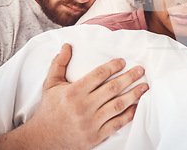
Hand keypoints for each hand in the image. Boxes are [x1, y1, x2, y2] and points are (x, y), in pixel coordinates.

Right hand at [0, 44, 148, 148]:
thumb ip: (59, 64)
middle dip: (129, 77)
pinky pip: (117, 124)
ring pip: (118, 105)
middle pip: (112, 88)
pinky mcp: (96, 136)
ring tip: (144, 86)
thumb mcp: (50, 84)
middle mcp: (83, 107)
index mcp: (73, 92)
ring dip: (134, 94)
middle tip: (141, 70)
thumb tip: (67, 45)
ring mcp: (91, 122)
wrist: (42, 140)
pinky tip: (137, 106)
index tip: (123, 61)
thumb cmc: (49, 110)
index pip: (99, 75)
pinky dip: (129, 115)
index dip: (113, 66)